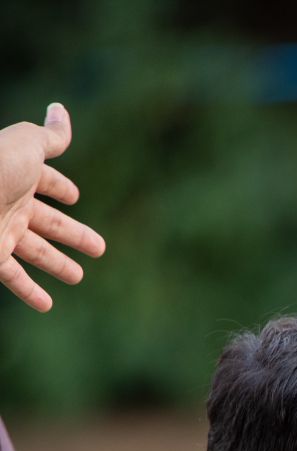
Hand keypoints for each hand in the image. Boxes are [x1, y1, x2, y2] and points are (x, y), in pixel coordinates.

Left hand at [0, 104, 105, 311]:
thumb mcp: (25, 146)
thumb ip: (50, 136)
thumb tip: (60, 111)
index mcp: (20, 174)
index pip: (46, 181)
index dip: (60, 187)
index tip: (73, 197)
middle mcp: (10, 203)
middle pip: (48, 221)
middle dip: (73, 233)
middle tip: (98, 247)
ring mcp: (0, 231)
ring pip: (35, 252)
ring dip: (56, 264)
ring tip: (77, 277)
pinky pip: (12, 277)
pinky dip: (30, 291)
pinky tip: (46, 304)